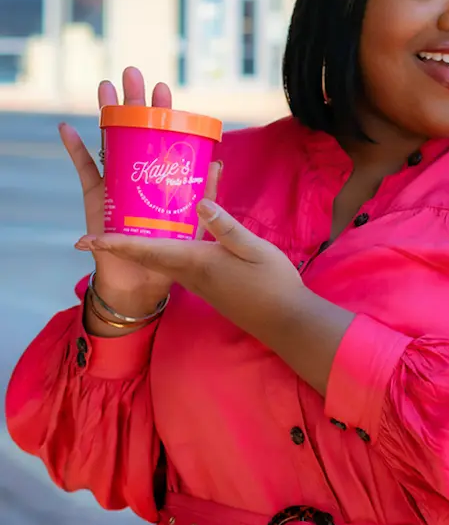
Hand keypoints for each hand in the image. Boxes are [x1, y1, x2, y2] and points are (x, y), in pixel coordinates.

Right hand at [62, 66, 221, 316]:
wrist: (146, 276)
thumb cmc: (174, 247)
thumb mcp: (197, 218)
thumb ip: (208, 193)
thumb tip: (218, 162)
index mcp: (162, 173)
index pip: (162, 135)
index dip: (163, 112)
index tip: (165, 89)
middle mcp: (138, 171)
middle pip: (135, 128)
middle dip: (134, 100)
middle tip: (133, 72)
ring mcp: (116, 180)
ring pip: (109, 139)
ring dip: (106, 113)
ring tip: (105, 86)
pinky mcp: (98, 196)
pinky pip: (85, 169)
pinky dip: (76, 149)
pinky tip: (68, 128)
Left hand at [76, 200, 304, 338]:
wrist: (285, 320)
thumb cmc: (272, 283)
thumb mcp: (255, 249)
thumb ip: (227, 228)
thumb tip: (200, 204)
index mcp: (197, 261)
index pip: (149, 251)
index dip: (117, 244)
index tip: (87, 239)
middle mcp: (191, 273)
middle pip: (148, 256)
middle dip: (121, 244)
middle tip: (98, 231)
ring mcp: (199, 283)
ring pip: (161, 260)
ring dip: (141, 247)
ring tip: (129, 227)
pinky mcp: (208, 286)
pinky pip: (177, 264)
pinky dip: (164, 250)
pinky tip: (172, 238)